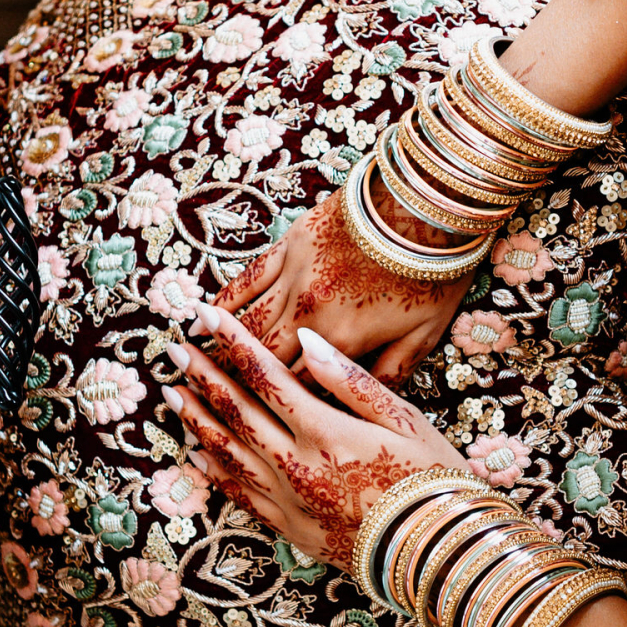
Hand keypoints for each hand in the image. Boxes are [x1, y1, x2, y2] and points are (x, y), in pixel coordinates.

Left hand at [164, 302, 465, 567]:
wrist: (439, 551)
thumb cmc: (431, 477)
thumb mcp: (402, 418)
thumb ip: (349, 380)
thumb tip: (306, 341)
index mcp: (324, 431)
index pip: (265, 377)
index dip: (232, 344)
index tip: (205, 318)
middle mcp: (296, 465)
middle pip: (237, 412)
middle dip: (203, 376)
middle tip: (174, 349)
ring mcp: (288, 500)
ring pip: (228, 453)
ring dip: (198, 420)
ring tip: (173, 395)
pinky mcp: (290, 528)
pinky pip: (241, 496)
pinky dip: (216, 471)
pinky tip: (199, 454)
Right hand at [207, 182, 474, 385]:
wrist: (424, 206)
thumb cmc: (432, 271)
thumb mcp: (424, 335)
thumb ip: (390, 374)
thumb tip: (364, 403)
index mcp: (341, 343)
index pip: (298, 388)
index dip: (274, 407)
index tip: (251, 421)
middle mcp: (308, 316)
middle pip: (261, 359)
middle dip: (233, 383)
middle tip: (206, 400)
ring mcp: (293, 280)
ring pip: (245, 323)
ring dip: (219, 347)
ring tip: (195, 366)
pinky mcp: (287, 248)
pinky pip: (246, 279)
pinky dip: (223, 300)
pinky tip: (203, 316)